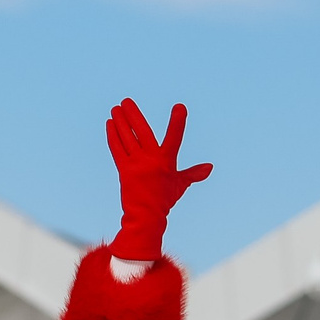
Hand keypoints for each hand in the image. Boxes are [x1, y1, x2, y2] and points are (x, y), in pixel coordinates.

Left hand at [106, 99, 210, 261]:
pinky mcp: (123, 170)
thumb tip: (209, 167)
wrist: (145, 218)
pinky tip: (110, 124)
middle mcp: (150, 160)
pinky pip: (117, 149)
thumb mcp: (180, 185)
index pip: (174, 138)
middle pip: (141, 132)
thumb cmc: (164, 200)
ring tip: (115, 108)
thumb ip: (193, 173)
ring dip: (120, 122)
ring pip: (126, 138)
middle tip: (126, 101)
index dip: (177, 122)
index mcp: (166, 162)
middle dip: (133, 115)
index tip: (180, 107)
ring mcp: (135, 165)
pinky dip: (113, 136)